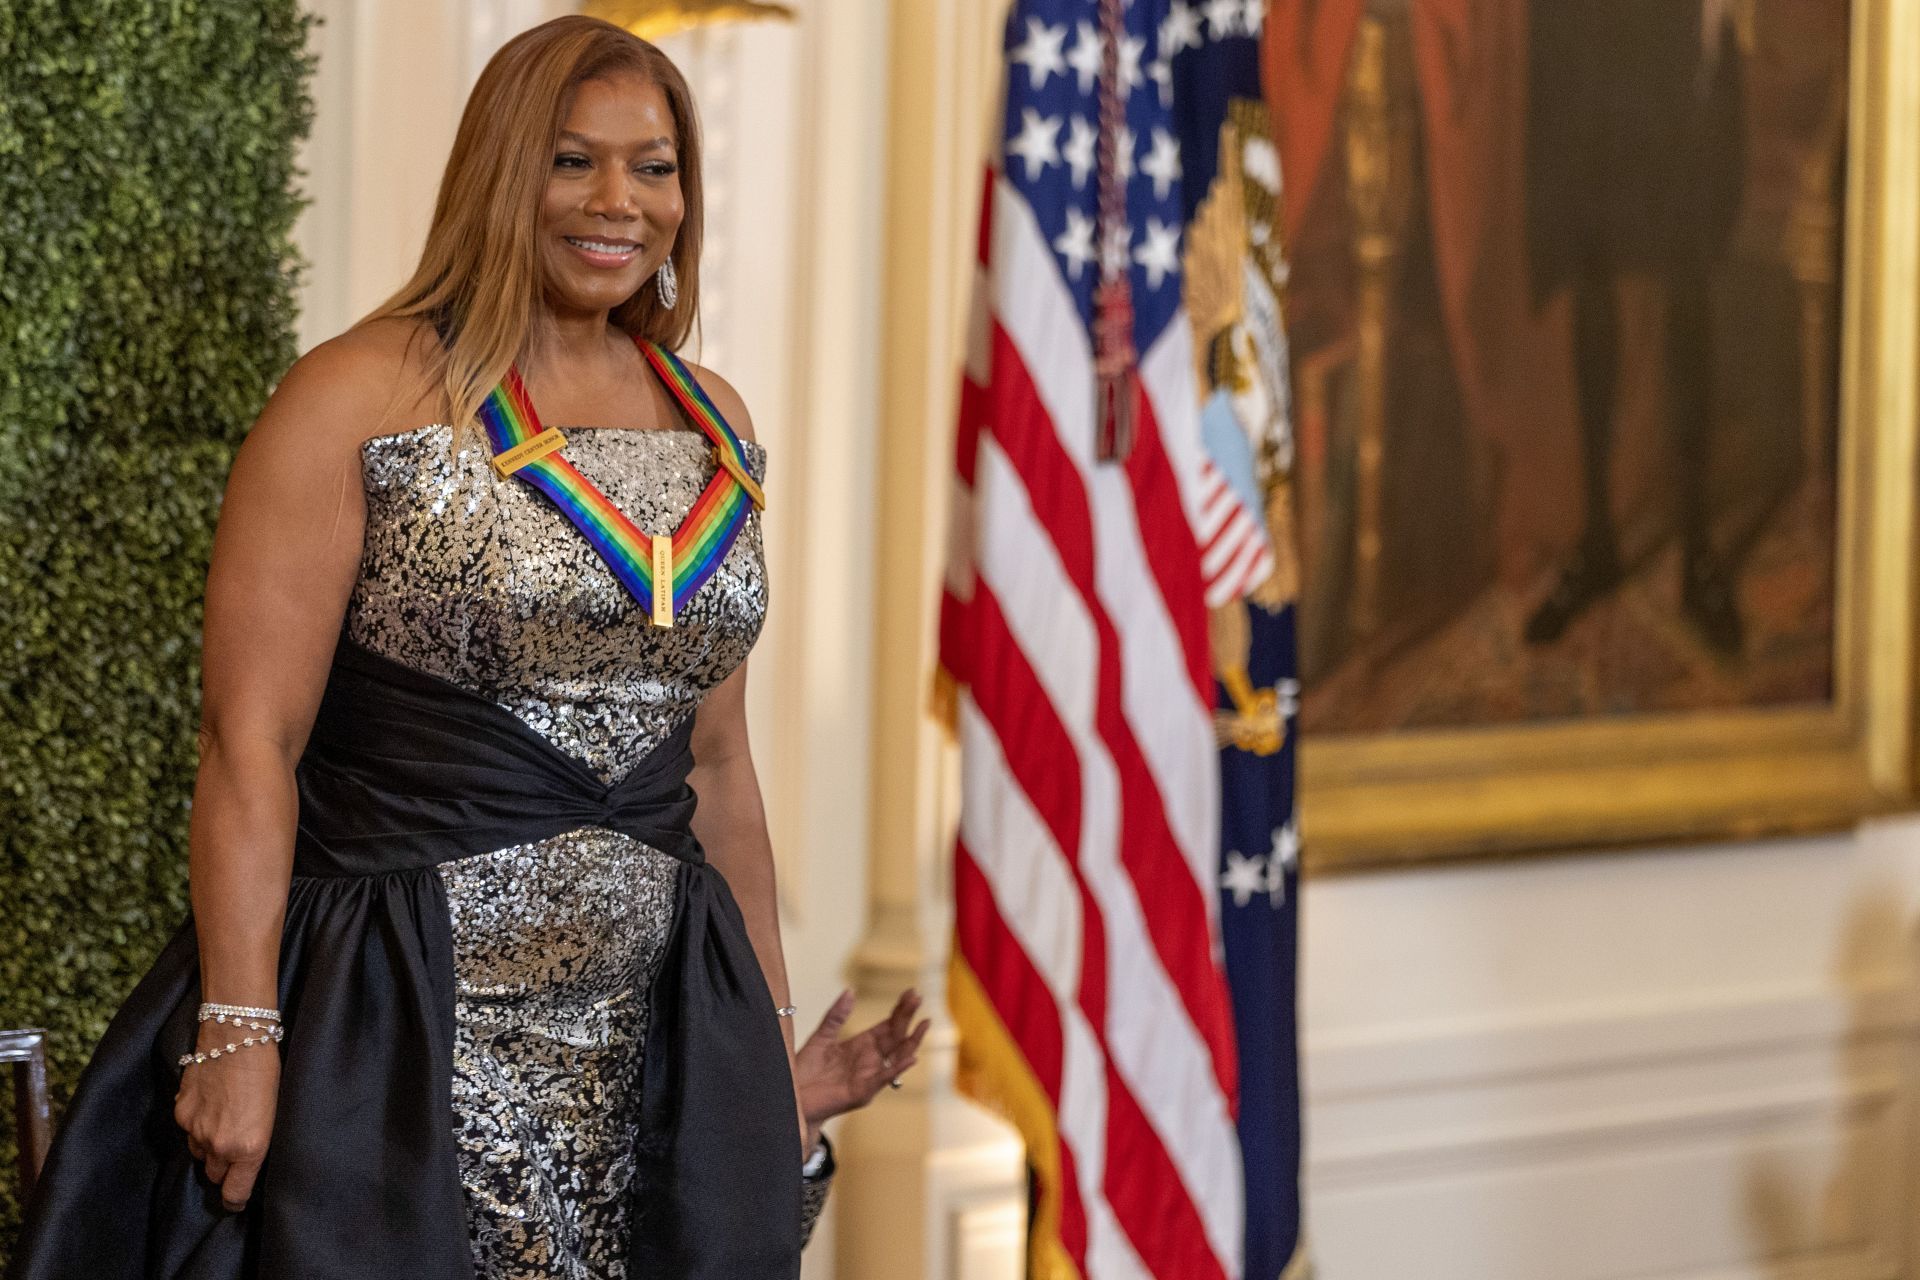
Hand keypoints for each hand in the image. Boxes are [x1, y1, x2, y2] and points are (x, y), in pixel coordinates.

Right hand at [173, 1022, 279, 1211]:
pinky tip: (211, 1104)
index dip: (236, 1199)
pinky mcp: (181, 1112)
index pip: (234, 1192)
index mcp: (249, 1147)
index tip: (238, 1199)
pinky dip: (197, 1124)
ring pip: (199, 1153)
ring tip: (225, 1121)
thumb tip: (248, 1157)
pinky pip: (187, 1131)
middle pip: (215, 1175)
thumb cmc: (267, 1070)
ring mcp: (196, 1129)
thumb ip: (257, 1140)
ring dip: (209, 1146)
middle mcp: (219, 1144)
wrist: (237, 1035)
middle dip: (224, 1168)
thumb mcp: (274, 1111)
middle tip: (235, 1151)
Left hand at [793, 988, 930, 1148]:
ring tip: (924, 1024)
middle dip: (908, 1017)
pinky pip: (883, 1079)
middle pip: (896, 1036)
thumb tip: (850, 991)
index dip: (900, 1010)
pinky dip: (898, 1069)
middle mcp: (870, 1060)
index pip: (888, 1025)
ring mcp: (869, 1077)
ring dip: (912, 1041)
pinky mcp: (863, 1092)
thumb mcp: (821, 1037)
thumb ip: (836, 1016)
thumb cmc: (805, 1071)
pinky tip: (911, 1057)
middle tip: (918, 998)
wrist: (792, 1097)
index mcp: (862, 1045)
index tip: (911, 992)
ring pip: (897, 1057)